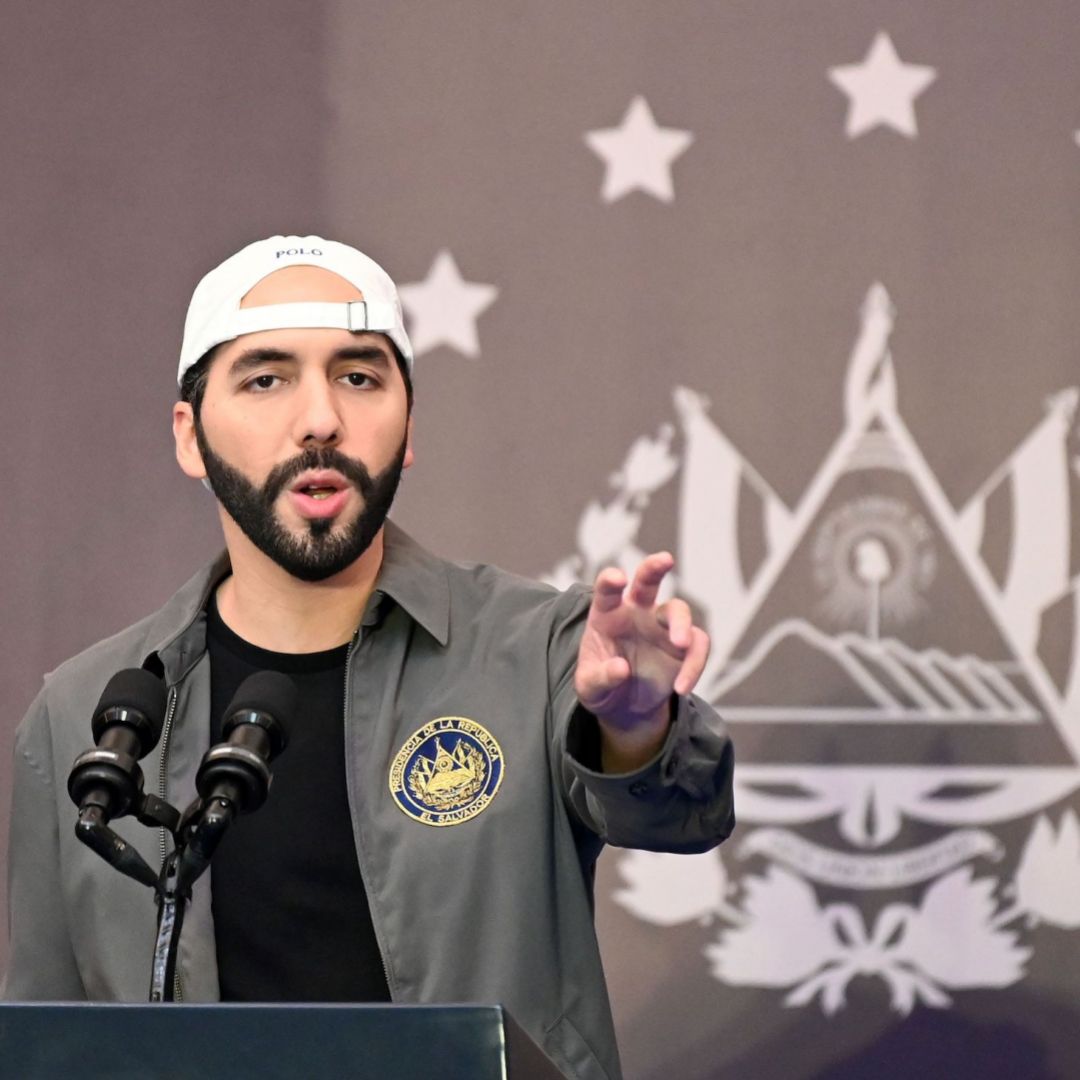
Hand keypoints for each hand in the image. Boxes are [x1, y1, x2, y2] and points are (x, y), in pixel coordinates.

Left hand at [575, 553, 709, 767]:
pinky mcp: (684, 646)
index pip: (606, 591)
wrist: (625, 706)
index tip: (618, 578)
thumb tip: (621, 669)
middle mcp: (636, 612)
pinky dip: (694, 665)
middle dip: (655, 567)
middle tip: (665, 559)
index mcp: (607, 615)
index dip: (611, 581)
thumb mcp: (590, 688)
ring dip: (682, 624)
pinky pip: (697, 645)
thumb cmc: (601, 686)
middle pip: (647, 581)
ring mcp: (662, 626)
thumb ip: (600, 678)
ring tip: (681, 644)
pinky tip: (681, 687)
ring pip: (678, 610)